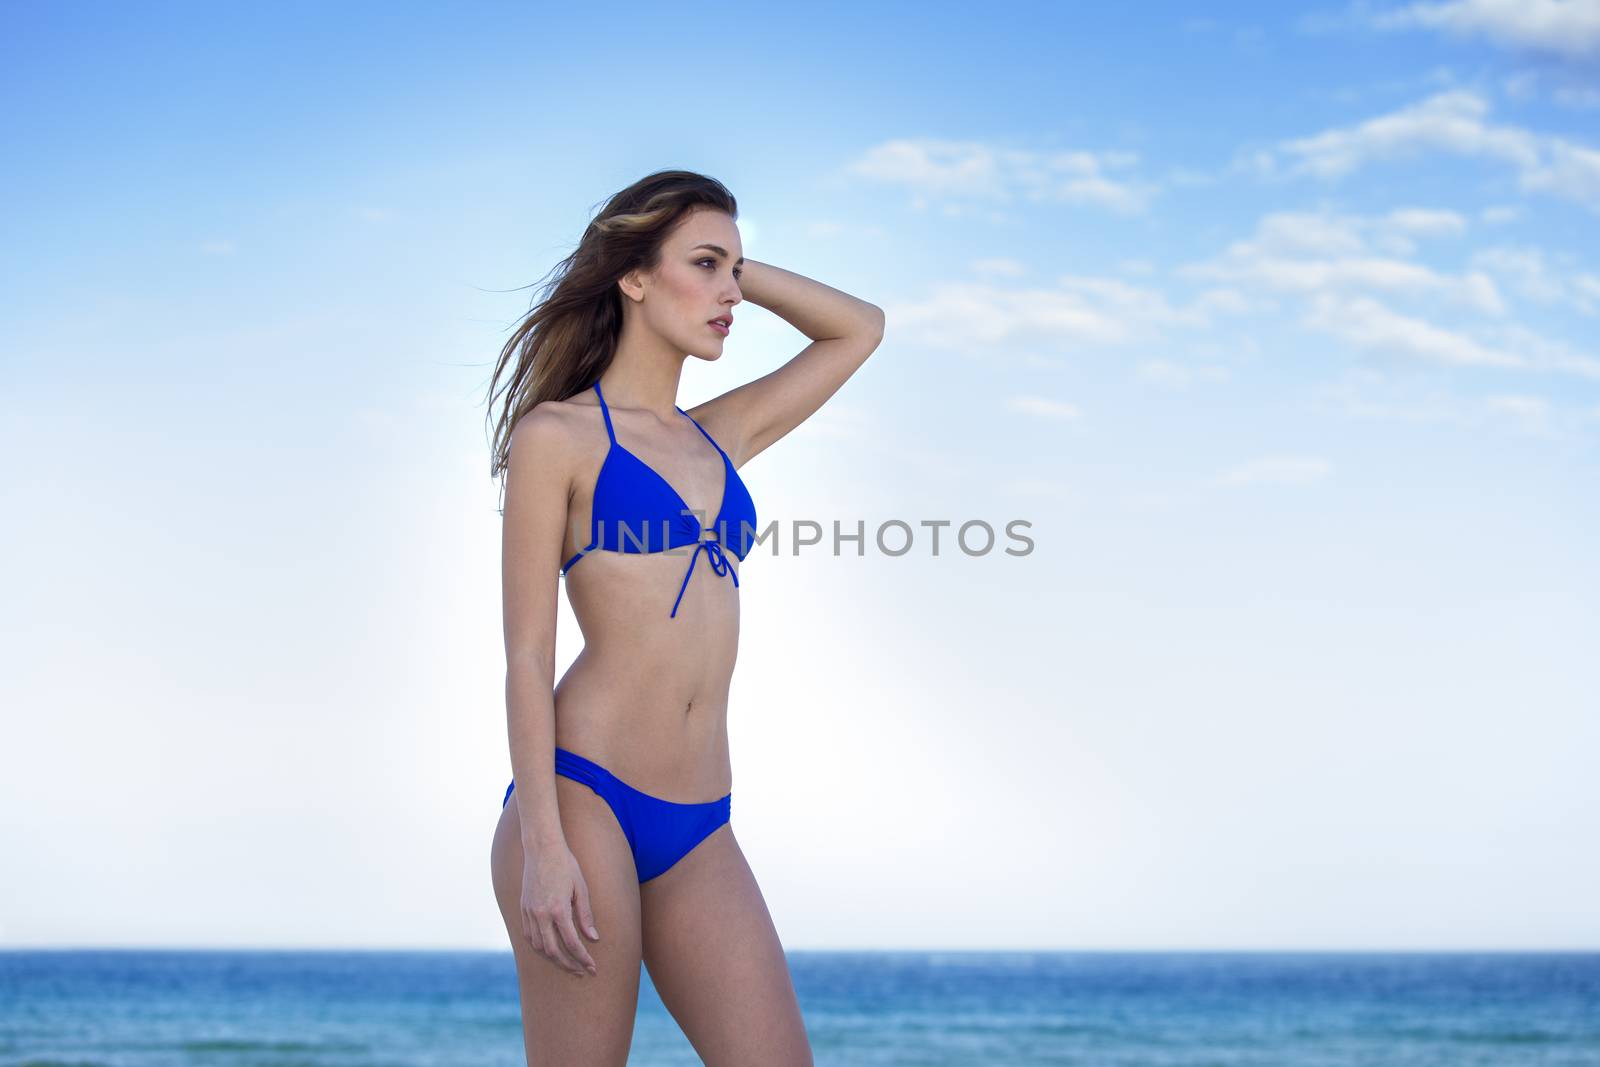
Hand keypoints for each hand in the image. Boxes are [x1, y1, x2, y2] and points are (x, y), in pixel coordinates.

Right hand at [520, 844, 600, 976]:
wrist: (542, 848)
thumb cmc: (566, 865)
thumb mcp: (582, 888)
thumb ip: (585, 915)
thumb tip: (593, 938)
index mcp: (558, 909)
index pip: (571, 943)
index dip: (583, 958)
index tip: (592, 967)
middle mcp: (541, 914)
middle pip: (553, 951)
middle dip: (568, 965)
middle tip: (581, 972)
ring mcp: (529, 912)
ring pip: (538, 947)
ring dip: (553, 958)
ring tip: (567, 963)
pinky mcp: (523, 908)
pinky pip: (529, 936)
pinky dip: (539, 947)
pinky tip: (550, 949)